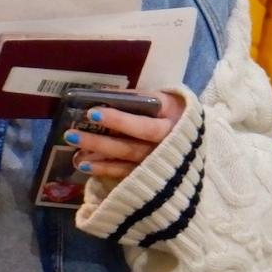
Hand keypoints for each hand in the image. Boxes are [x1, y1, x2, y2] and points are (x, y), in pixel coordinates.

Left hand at [65, 90, 182, 183]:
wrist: (199, 141)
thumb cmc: (176, 114)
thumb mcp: (167, 100)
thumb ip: (142, 99)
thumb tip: (105, 95)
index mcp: (172, 123)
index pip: (144, 125)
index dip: (119, 120)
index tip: (93, 112)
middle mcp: (167, 147)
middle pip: (131, 146)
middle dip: (100, 141)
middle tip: (71, 134)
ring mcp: (159, 165)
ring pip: (126, 162)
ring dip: (98, 157)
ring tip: (75, 152)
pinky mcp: (150, 176)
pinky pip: (125, 174)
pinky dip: (104, 169)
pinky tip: (85, 166)